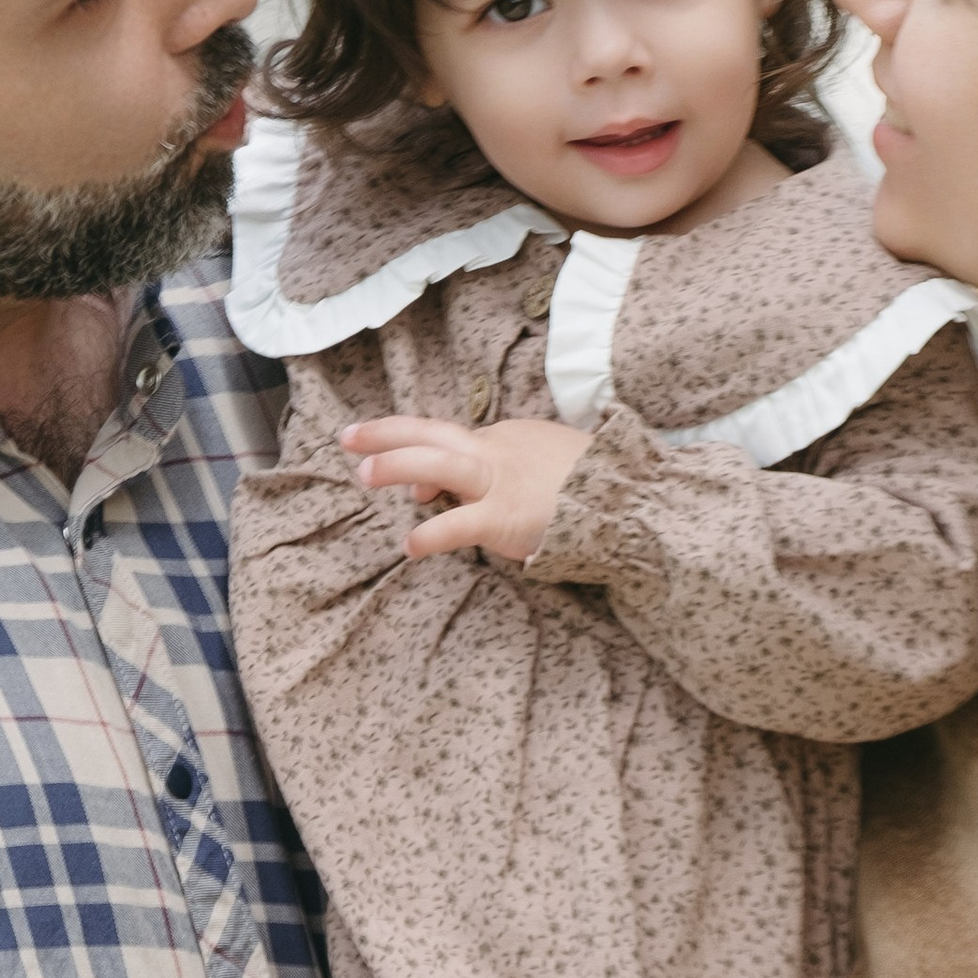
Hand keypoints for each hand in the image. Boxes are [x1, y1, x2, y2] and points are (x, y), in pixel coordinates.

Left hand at [342, 412, 589, 562]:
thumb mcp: (544, 465)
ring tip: (363, 473)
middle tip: (348, 438)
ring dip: (398, 464)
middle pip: (432, 433)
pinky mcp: (507, 517)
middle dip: (386, 433)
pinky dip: (430, 533)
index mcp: (505, 439)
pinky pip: (459, 524)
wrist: (629, 499)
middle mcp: (497, 452)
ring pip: (439, 462)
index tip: (395, 469)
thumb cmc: (591, 489)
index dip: (414, 449)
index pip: (450, 439)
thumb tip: (449, 489)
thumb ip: (500, 473)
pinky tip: (409, 545)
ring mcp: (500, 482)